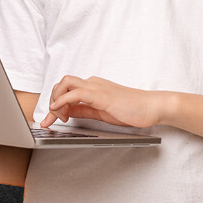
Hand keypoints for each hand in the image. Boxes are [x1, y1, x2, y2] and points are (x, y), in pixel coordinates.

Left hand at [40, 75, 165, 128]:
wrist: (151, 107)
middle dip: (51, 99)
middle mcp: (92, 83)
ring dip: (55, 99)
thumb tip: (67, 111)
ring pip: (65, 83)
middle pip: (62, 83)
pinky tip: (59, 110)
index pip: (66, 89)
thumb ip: (84, 110)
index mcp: (92, 87)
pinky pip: (76, 93)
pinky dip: (63, 100)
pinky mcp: (101, 95)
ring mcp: (96, 87)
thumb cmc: (131, 109)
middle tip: (53, 118)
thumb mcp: (101, 111)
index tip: (50, 119)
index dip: (54, 103)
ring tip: (57, 116)